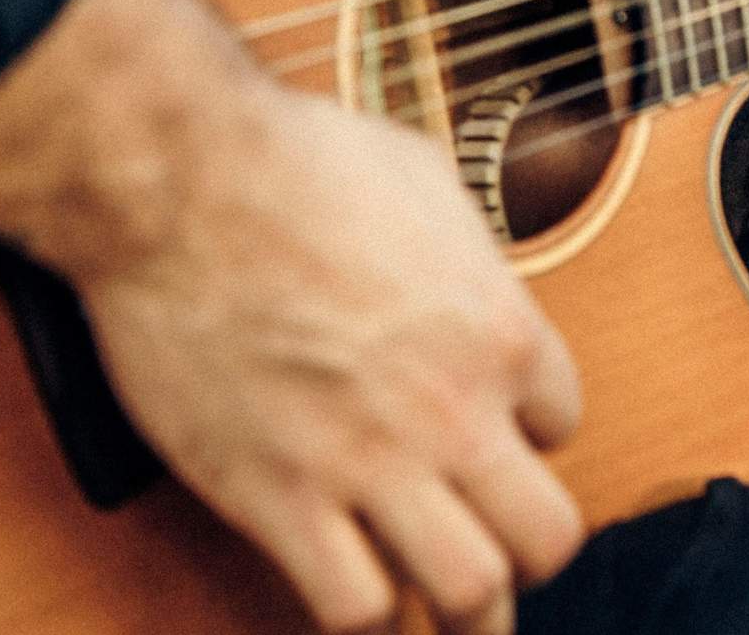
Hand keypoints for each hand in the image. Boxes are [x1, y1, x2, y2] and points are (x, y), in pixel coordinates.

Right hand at [0, 0, 584, 632]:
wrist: (184, 183)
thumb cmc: (297, 159)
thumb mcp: (420, 174)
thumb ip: (466, 246)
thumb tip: (470, 271)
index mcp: (496, 326)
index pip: (564, 418)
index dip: (532, 427)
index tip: (497, 425)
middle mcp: (452, 407)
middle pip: (548, 535)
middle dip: (529, 543)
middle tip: (496, 532)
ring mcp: (370, 461)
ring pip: (469, 594)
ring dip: (464, 600)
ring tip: (442, 588)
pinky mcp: (281, 497)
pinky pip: (355, 607)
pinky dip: (366, 610)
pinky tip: (353, 580)